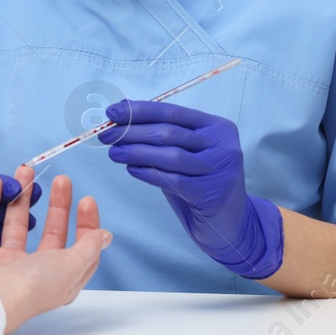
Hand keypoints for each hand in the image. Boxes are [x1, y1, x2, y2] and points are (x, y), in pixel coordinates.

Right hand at [0, 165, 109, 334]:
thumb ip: (87, 248)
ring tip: (25, 171)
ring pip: (18, 223)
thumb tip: (105, 236)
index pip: (80, 248)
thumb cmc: (32, 287)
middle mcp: (36, 270)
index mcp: (61, 278)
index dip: (86, 224)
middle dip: (58, 205)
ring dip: (22, 197)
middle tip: (61, 179)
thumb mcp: (70, 266)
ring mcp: (8, 262)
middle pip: (51, 232)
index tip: (86, 199)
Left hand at [98, 99, 283, 279]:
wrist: (229, 223)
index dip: (139, 111)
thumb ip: (162, 137)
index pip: (172, 112)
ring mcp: (221, 169)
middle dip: (132, 132)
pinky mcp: (212, 193)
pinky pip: (173, 180)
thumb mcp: (187, 154)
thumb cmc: (200, 183)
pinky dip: (148, 173)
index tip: (112, 112)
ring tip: (113, 153)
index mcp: (217, 127)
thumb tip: (120, 119)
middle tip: (106, 135)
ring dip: (135, 152)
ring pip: (169, 155)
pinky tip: (132, 170)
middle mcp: (223, 145)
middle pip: (168, 132)